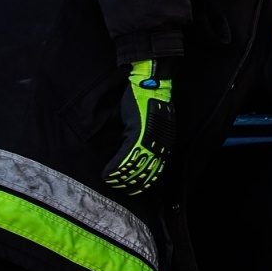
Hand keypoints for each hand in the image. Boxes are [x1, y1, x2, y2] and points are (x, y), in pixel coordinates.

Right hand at [104, 60, 174, 193]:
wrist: (150, 82)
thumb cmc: (146, 101)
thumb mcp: (146, 124)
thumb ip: (140, 139)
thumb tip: (130, 155)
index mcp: (163, 142)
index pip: (154, 170)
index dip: (142, 182)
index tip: (130, 188)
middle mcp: (159, 143)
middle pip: (145, 172)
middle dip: (130, 183)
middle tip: (118, 187)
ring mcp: (150, 139)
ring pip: (136, 167)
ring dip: (121, 177)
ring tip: (111, 181)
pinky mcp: (138, 132)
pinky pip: (127, 156)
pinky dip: (116, 166)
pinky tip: (108, 172)